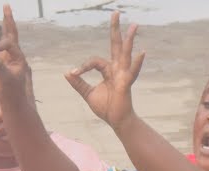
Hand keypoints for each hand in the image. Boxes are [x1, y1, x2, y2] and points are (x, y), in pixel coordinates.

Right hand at [0, 5, 32, 101]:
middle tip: (7, 5)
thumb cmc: (12, 92)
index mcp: (18, 57)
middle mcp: (14, 55)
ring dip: (4, 25)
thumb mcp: (5, 79)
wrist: (13, 102)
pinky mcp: (0, 61)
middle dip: (9, 19)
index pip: (8, 44)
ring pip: (5, 37)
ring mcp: (7, 57)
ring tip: (5, 11)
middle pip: (12, 33)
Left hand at [64, 11, 144, 130]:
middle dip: (115, 29)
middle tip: (115, 12)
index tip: (72, 74)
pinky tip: (142, 52)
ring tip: (134, 25)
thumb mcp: (88, 94)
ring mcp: (123, 75)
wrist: (117, 121)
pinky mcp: (126, 84)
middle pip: (116, 45)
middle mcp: (117, 69)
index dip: (82, 67)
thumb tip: (66, 73)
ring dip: (129, 39)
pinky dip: (137, 63)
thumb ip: (79, 83)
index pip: (94, 61)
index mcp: (108, 70)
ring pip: (125, 53)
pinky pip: (132, 71)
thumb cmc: (107, 108)